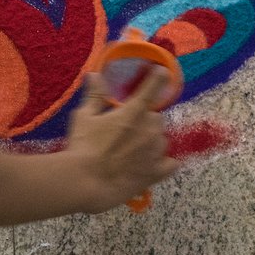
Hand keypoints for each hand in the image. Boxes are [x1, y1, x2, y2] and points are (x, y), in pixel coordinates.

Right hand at [63, 69, 179, 212]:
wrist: (87, 182)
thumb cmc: (83, 146)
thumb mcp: (84, 117)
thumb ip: (94, 95)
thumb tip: (96, 75)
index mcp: (133, 112)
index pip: (152, 89)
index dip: (158, 78)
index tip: (162, 71)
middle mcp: (150, 129)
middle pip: (156, 117)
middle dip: (144, 119)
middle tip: (126, 126)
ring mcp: (156, 152)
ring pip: (162, 139)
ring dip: (152, 139)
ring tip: (133, 147)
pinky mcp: (157, 173)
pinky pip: (171, 163)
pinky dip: (164, 161)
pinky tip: (152, 162)